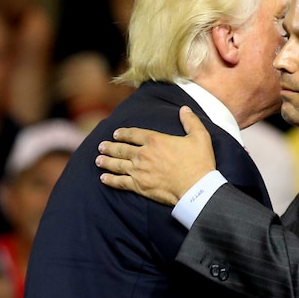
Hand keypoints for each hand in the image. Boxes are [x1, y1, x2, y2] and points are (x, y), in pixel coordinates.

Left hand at [96, 106, 215, 206]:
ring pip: (117, 165)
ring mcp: (139, 171)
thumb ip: (190, 121)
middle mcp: (143, 154)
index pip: (134, 134)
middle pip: (121, 149)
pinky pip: (120, 182)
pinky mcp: (139, 186)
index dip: (123, 133)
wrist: (196, 188)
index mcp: (155, 140)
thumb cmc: (199, 163)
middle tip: (101, 146)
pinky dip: (110, 180)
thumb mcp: (200, 137)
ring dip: (106, 161)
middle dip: (110, 147)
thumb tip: (184, 109)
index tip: (116, 133)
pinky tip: (103, 178)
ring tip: (98, 160)